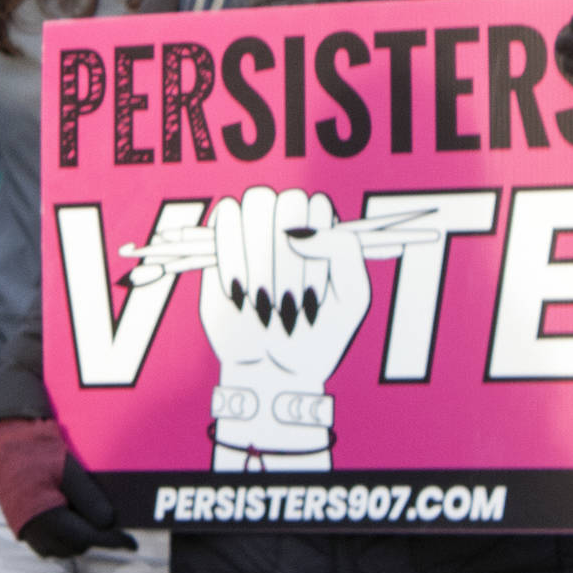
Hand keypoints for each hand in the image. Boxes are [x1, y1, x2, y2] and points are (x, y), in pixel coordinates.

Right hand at [0, 418, 134, 559]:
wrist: (4, 448)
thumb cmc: (37, 454)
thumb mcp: (67, 470)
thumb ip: (88, 497)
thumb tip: (109, 522)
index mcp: (49, 518)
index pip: (89, 537)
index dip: (113, 541)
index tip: (132, 543)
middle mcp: (37, 532)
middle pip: (79, 545)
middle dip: (95, 535)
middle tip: (105, 515)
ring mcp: (28, 534)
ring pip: (65, 548)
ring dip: (80, 537)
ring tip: (84, 511)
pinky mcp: (24, 530)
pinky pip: (50, 545)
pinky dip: (64, 537)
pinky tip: (68, 514)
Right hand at [199, 187, 371, 464]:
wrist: (276, 369)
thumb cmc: (320, 335)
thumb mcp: (353, 298)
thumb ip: (344, 252)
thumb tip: (298, 232)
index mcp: (322, 229)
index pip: (315, 205)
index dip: (314, 248)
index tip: (314, 294)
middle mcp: (286, 224)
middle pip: (284, 203)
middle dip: (286, 260)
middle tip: (288, 302)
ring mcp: (251, 231)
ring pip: (252, 207)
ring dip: (259, 260)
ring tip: (264, 302)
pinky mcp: (219, 245)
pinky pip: (221, 219)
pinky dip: (230, 256)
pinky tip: (238, 291)